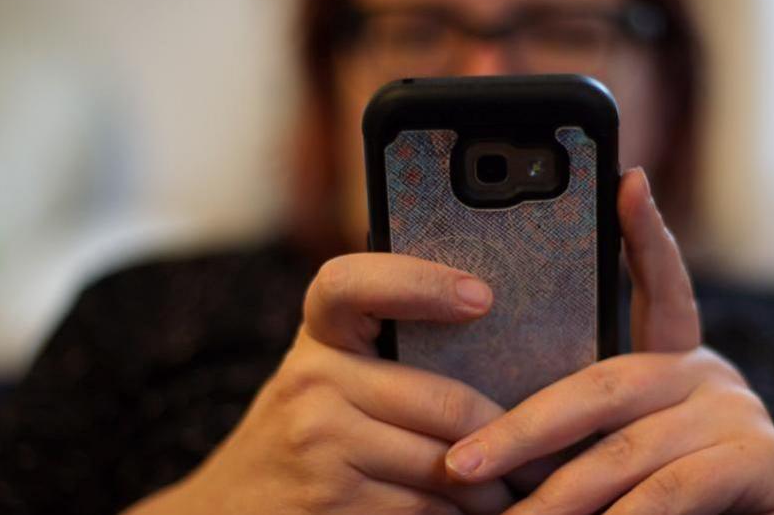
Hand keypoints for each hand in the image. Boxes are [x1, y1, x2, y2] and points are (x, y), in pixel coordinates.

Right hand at [125, 254, 515, 514]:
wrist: (225, 510)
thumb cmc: (305, 431)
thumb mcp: (328, 375)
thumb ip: (384, 349)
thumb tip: (489, 325)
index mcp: (319, 335)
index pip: (356, 282)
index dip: (421, 282)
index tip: (482, 297)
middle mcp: (312, 381)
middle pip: (447, 402)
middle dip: (510, 436)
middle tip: (548, 448)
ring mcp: (318, 444)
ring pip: (449, 464)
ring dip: (496, 485)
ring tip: (521, 485)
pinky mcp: (332, 502)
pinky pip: (429, 509)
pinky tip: (476, 513)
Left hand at [443, 168, 773, 513]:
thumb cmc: (690, 508)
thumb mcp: (629, 456)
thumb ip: (589, 434)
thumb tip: (491, 443)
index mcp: (676, 365)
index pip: (659, 288)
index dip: (644, 236)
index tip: (628, 180)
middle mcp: (709, 376)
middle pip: (603, 385)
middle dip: (524, 431)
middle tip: (462, 465)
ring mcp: (738, 414)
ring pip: (626, 450)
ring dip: (559, 497)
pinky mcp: (762, 462)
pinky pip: (671, 492)